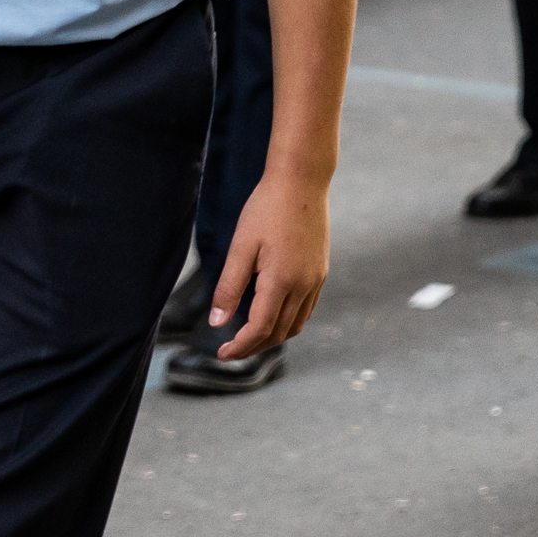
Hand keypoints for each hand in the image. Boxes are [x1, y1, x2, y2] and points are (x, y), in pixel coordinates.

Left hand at [210, 169, 328, 358]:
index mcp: (282, 281)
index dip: (240, 346)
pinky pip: (306, 309)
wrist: (301, 182)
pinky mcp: (320, 272)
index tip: (221, 354)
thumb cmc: (265, 209)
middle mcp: (304, 286)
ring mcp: (316, 280)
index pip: (260, 329)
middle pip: (279, 332)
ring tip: (248, 337)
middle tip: (230, 349)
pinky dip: (287, 321)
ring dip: (272, 336)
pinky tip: (271, 315)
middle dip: (254, 346)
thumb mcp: (241, 246)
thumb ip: (229, 286)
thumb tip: (217, 322)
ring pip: (295, 324)